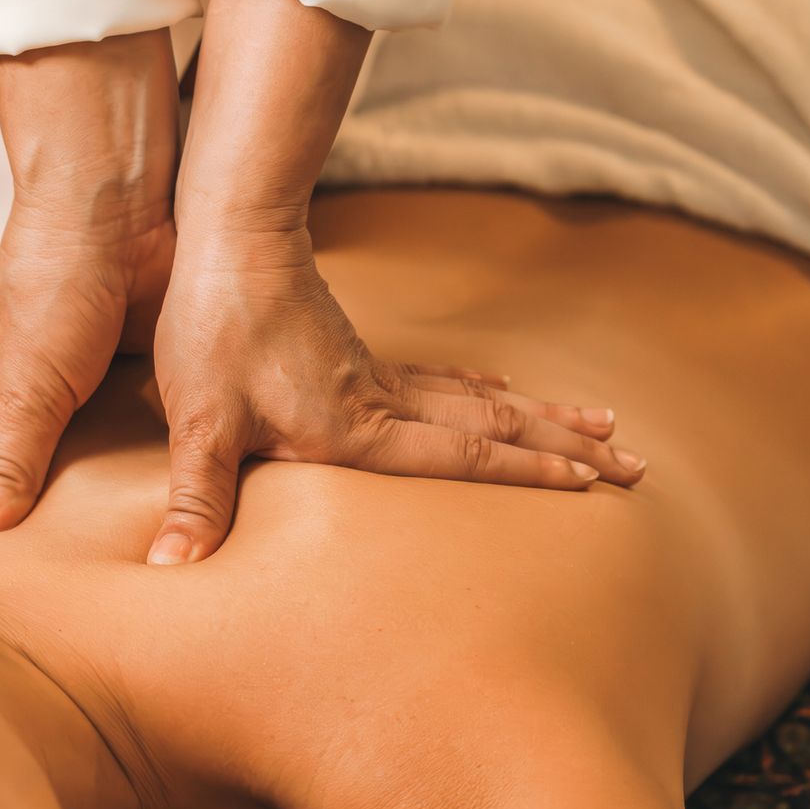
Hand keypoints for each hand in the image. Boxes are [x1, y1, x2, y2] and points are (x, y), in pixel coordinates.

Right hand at [0, 206, 173, 534]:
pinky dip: (150, 434)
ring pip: (88, 427)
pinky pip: (135, 407)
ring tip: (133, 529)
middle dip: (57, 484)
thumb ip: (7, 466)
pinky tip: (168, 478)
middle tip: (81, 548)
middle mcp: (18, 361)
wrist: (122, 208)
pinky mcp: (126, 351)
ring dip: (110, 461)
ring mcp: (74, 356)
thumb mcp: (27, 392)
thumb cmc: (52, 283)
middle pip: (33, 440)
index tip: (16, 551)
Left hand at [145, 228, 646, 564]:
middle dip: (568, 449)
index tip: (591, 485)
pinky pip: (445, 379)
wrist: (227, 237)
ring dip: (545, 418)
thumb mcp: (198, 422)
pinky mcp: (359, 354)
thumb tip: (172, 570)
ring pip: (481, 400)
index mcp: (356, 430)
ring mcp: (377, 374)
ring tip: (605, 428)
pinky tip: (505, 392)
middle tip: (637, 465)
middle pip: (496, 428)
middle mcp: (383, 402)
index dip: (525, 474)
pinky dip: (486, 391)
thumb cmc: (211, 330)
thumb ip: (197, 498)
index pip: (461, 459)